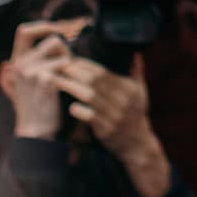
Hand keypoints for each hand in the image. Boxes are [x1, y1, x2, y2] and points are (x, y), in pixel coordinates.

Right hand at [7, 19, 82, 140]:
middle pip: (54, 39)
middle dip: (67, 49)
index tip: (58, 31)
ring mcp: (31, 70)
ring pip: (63, 50)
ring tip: (67, 77)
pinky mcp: (44, 79)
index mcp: (16, 61)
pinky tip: (70, 85)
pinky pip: (68, 63)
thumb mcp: (29, 79)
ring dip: (71, 60)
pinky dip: (73, 72)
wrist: (35, 130)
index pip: (24, 30)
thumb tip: (59, 36)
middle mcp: (21, 63)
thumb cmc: (38, 104)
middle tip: (68, 65)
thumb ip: (38, 59)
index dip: (43, 26)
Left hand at [52, 56, 171, 196]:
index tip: (71, 59)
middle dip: (75, 72)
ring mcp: (114, 115)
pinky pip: (90, 117)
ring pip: (89, 96)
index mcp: (129, 88)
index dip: (86, 65)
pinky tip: (70, 106)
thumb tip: (136, 52)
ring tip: (55, 80)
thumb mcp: (141, 92)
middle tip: (59, 65)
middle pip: (94, 81)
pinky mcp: (106, 130)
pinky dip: (80, 111)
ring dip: (70, 86)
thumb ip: (137, 71)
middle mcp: (122, 100)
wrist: (137, 144)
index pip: (103, 72)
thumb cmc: (135, 115)